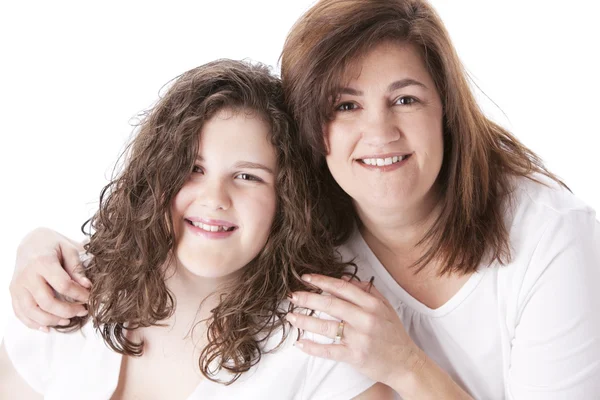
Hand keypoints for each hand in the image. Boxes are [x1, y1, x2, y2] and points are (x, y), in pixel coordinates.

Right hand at [10, 227, 90, 331]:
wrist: (30, 241)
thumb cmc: (52, 244)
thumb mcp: (68, 249)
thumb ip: (77, 268)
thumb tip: (87, 286)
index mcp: (42, 262)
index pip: (63, 285)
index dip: (79, 294)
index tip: (90, 297)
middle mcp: (27, 276)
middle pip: (47, 302)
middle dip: (67, 310)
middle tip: (82, 311)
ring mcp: (17, 285)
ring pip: (32, 311)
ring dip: (51, 320)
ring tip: (68, 320)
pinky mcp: (12, 292)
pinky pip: (20, 313)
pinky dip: (33, 324)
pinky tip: (48, 327)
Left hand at [286, 274, 422, 389]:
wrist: (405, 363)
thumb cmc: (394, 334)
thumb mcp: (386, 307)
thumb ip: (368, 291)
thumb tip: (346, 279)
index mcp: (372, 304)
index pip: (342, 288)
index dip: (322, 281)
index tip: (306, 277)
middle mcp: (365, 319)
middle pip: (330, 304)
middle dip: (308, 298)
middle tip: (292, 295)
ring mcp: (359, 338)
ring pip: (325, 326)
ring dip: (304, 321)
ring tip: (290, 316)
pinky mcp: (354, 356)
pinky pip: (329, 350)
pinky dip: (312, 347)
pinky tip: (300, 343)